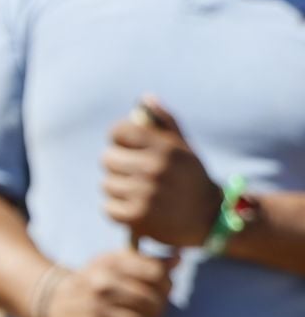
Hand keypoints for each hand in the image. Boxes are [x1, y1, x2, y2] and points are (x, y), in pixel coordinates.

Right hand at [41, 249, 176, 316]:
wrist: (52, 303)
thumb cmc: (93, 282)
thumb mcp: (114, 264)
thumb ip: (147, 262)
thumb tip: (179, 259)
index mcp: (110, 264)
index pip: (157, 275)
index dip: (165, 285)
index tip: (159, 290)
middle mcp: (103, 287)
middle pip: (153, 302)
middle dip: (158, 309)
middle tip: (150, 312)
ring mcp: (97, 312)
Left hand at [101, 98, 218, 247]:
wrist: (209, 218)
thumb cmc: (191, 178)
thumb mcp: (184, 147)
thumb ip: (165, 122)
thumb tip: (145, 99)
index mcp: (165, 147)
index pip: (120, 131)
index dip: (118, 138)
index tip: (125, 146)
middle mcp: (155, 168)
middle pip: (107, 158)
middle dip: (117, 165)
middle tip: (132, 173)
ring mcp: (146, 194)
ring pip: (106, 184)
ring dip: (118, 189)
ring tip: (137, 192)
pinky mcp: (138, 217)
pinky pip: (108, 208)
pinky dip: (117, 209)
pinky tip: (134, 208)